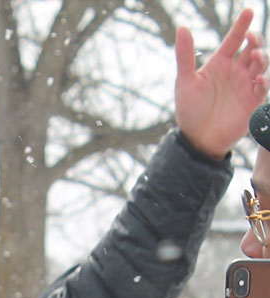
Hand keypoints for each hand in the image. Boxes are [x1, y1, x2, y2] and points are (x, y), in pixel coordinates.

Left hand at [175, 9, 269, 159]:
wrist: (196, 137)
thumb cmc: (189, 109)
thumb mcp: (185, 80)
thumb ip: (185, 55)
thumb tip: (182, 27)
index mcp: (220, 63)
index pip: (234, 39)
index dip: (241, 26)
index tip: (248, 11)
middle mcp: (236, 71)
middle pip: (252, 48)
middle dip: (256, 40)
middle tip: (252, 38)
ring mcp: (245, 84)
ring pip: (261, 65)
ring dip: (261, 58)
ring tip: (254, 55)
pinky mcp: (252, 101)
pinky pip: (263, 87)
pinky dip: (264, 81)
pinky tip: (259, 78)